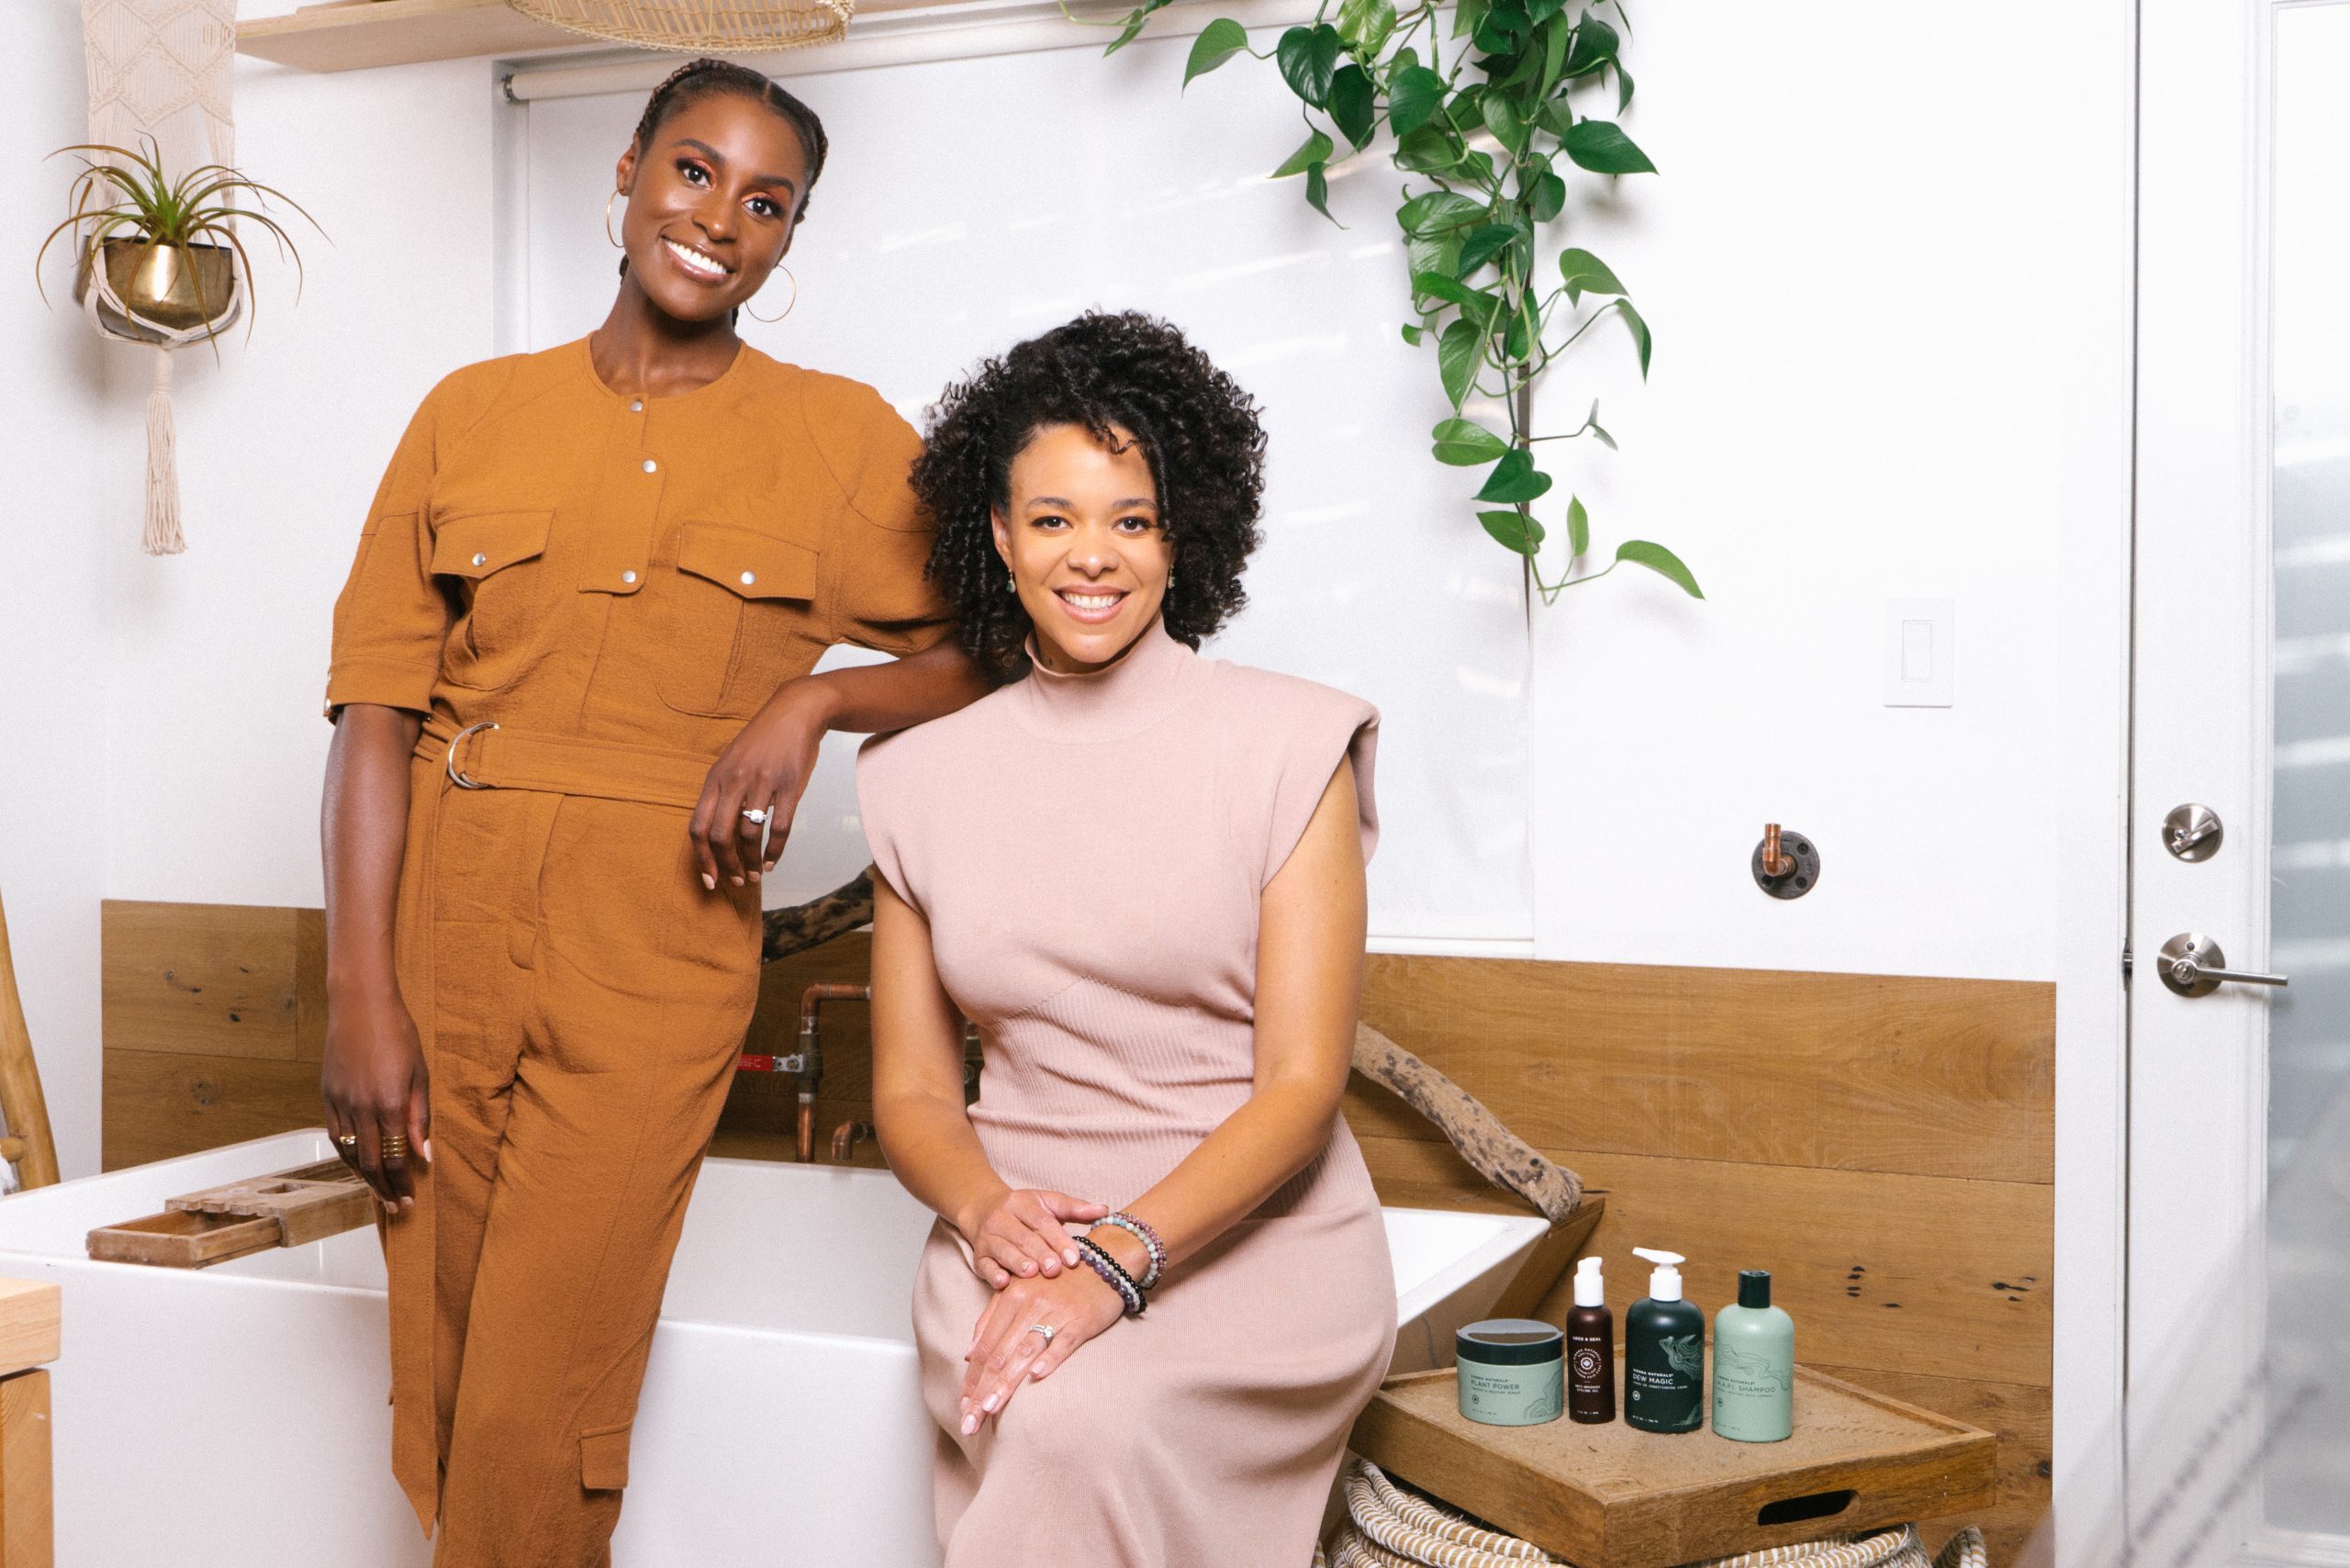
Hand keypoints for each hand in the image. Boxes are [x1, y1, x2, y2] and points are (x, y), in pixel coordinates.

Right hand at [318, 981, 429, 1207]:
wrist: (360, 1006)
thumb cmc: (398, 1034)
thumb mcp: (419, 1073)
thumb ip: (420, 1116)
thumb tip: (424, 1154)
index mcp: (389, 1103)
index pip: (395, 1157)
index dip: (402, 1182)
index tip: (410, 1200)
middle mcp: (361, 1108)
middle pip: (371, 1162)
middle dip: (384, 1189)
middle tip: (396, 1207)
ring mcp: (340, 1103)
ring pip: (349, 1153)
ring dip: (364, 1178)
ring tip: (378, 1193)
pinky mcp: (326, 1096)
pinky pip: (334, 1136)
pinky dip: (346, 1156)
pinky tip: (357, 1165)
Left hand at [690, 678, 833, 891]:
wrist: (795, 712)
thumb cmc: (762, 742)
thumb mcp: (731, 762)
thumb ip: (721, 794)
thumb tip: (715, 835)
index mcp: (715, 778)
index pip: (698, 826)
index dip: (702, 858)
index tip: (710, 880)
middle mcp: (734, 781)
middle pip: (720, 836)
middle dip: (726, 865)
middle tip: (736, 881)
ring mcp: (762, 782)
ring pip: (749, 835)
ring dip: (751, 861)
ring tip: (755, 874)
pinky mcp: (789, 785)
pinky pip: (779, 827)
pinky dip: (775, 851)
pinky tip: (773, 862)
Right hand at [957, 1187, 1109, 1287]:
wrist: (984, 1209)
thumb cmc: (1026, 1211)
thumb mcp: (1049, 1203)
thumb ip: (1075, 1208)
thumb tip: (1105, 1209)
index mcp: (1022, 1204)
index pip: (1042, 1221)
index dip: (1058, 1239)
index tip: (1074, 1257)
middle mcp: (1002, 1218)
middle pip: (1023, 1237)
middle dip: (1040, 1253)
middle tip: (1056, 1270)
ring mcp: (988, 1237)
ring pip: (1003, 1250)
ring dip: (1018, 1262)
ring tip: (1033, 1273)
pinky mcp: (979, 1256)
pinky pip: (984, 1265)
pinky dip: (993, 1274)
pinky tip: (1003, 1283)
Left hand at [958, 1266, 1124, 1434]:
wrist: (1105, 1261)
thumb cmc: (1058, 1282)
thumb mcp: (1019, 1290)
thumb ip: (991, 1318)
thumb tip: (968, 1355)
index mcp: (1010, 1297)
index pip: (984, 1347)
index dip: (972, 1379)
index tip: (962, 1406)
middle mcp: (1029, 1304)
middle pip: (999, 1354)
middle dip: (982, 1390)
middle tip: (970, 1421)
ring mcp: (1055, 1312)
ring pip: (1024, 1351)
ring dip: (1005, 1382)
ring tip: (990, 1408)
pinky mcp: (1081, 1320)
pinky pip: (1063, 1342)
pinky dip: (1050, 1358)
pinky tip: (1036, 1377)